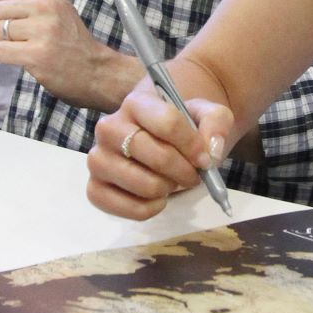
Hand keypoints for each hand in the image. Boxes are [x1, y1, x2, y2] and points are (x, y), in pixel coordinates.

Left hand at [0, 0, 139, 111]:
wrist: (94, 68)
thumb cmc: (71, 36)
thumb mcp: (55, 4)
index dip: (3, 10)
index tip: (19, 20)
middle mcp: (46, 6)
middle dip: (1, 26)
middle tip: (20, 36)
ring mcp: (42, 30)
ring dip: (4, 42)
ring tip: (24, 46)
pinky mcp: (37, 54)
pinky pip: (0, 50)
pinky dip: (7, 56)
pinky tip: (24, 57)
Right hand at [85, 84, 231, 220]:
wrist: (160, 142)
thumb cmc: (183, 128)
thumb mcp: (208, 115)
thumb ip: (217, 123)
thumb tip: (211, 151)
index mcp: (136, 103)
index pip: (167, 121)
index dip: (192, 144)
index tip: (205, 158)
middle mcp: (109, 128)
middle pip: (153, 153)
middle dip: (181, 170)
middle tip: (192, 175)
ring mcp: (98, 159)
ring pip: (139, 182)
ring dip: (165, 189)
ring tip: (171, 183)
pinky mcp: (94, 188)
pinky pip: (122, 207)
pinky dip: (147, 209)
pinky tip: (157, 199)